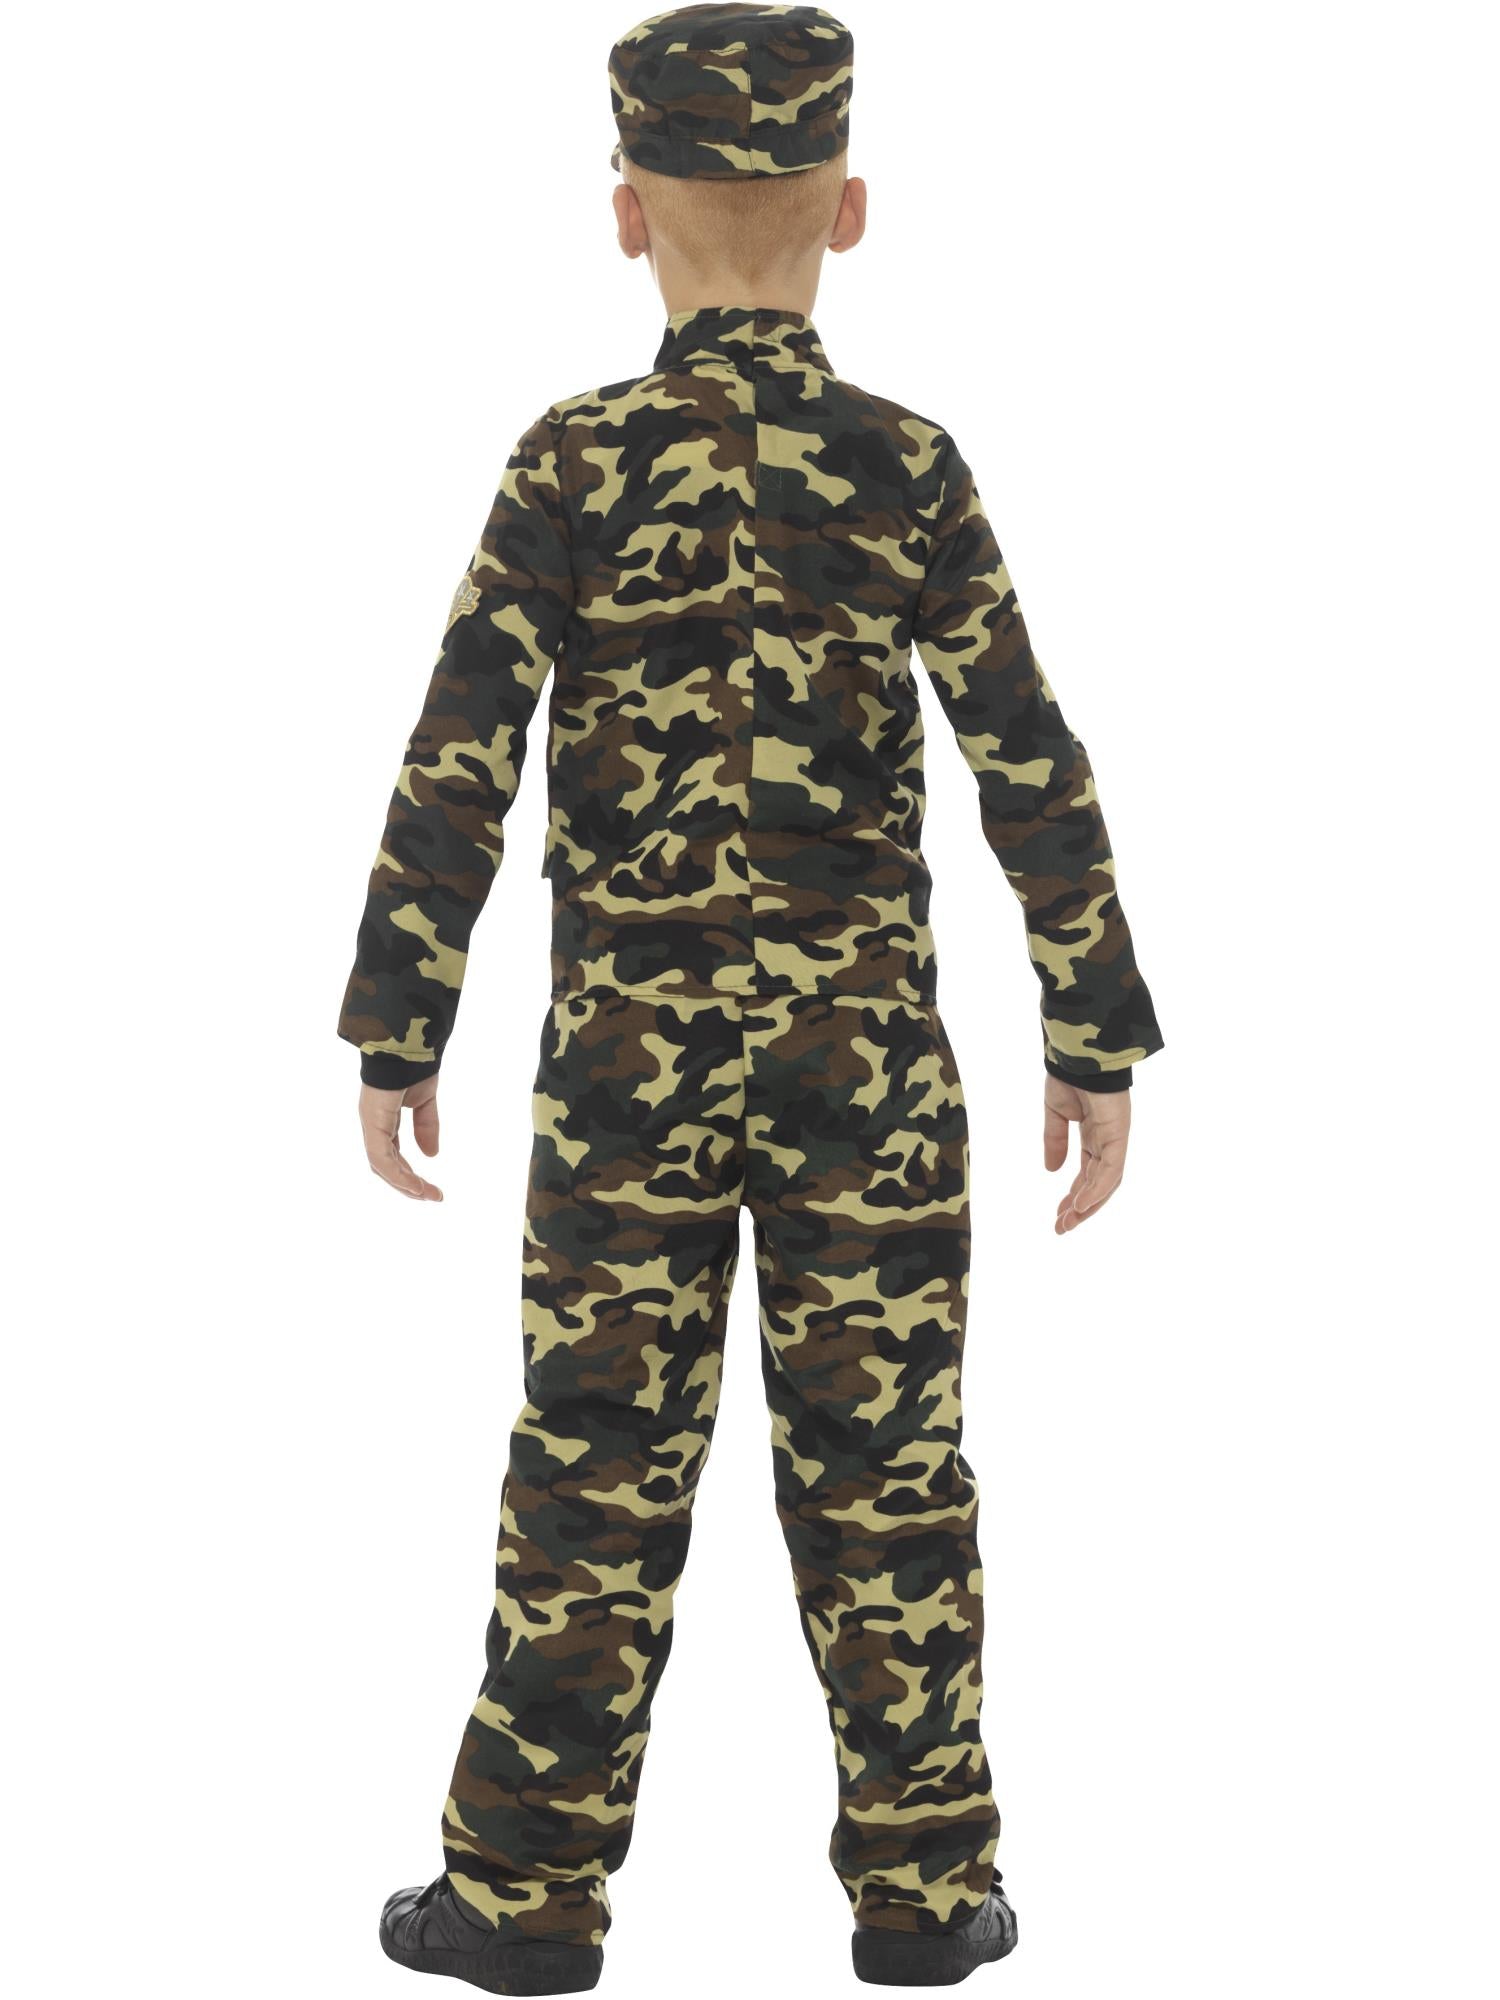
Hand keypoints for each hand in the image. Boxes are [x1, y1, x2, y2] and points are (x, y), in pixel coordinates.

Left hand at [360, 1073, 443, 1200]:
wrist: (407, 1043)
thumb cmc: (413, 1064)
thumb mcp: (425, 1101)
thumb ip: (426, 1127)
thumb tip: (431, 1155)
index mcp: (383, 1119)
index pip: (392, 1155)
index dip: (409, 1174)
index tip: (431, 1188)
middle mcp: (374, 1124)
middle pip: (385, 1166)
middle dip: (408, 1184)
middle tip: (431, 1196)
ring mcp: (371, 1123)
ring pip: (382, 1166)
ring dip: (405, 1184)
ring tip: (427, 1195)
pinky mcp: (374, 1122)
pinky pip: (382, 1157)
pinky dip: (397, 1174)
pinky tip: (415, 1185)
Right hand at [1043, 1074, 1130, 1234]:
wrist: (1077, 1054)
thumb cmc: (1068, 1076)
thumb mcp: (1056, 1114)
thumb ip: (1054, 1141)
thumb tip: (1051, 1170)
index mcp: (1093, 1136)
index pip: (1087, 1174)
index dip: (1074, 1196)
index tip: (1058, 1215)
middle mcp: (1107, 1141)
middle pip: (1098, 1184)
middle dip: (1081, 1208)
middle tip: (1062, 1227)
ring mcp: (1114, 1139)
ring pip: (1106, 1182)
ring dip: (1088, 1205)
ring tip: (1069, 1222)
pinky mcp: (1117, 1135)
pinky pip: (1110, 1169)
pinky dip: (1097, 1189)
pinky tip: (1081, 1204)